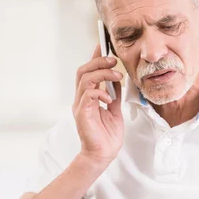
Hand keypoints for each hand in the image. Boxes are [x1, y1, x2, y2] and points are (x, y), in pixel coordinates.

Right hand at [72, 44, 123, 166]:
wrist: (103, 154)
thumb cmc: (107, 135)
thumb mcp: (114, 110)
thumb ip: (114, 94)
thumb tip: (118, 79)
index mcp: (88, 97)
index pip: (88, 71)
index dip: (94, 57)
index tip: (103, 44)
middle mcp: (81, 99)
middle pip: (83, 70)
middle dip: (98, 62)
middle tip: (114, 60)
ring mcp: (80, 106)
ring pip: (85, 79)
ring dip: (102, 74)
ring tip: (117, 77)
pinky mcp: (82, 114)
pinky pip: (88, 95)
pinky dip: (100, 92)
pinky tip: (109, 98)